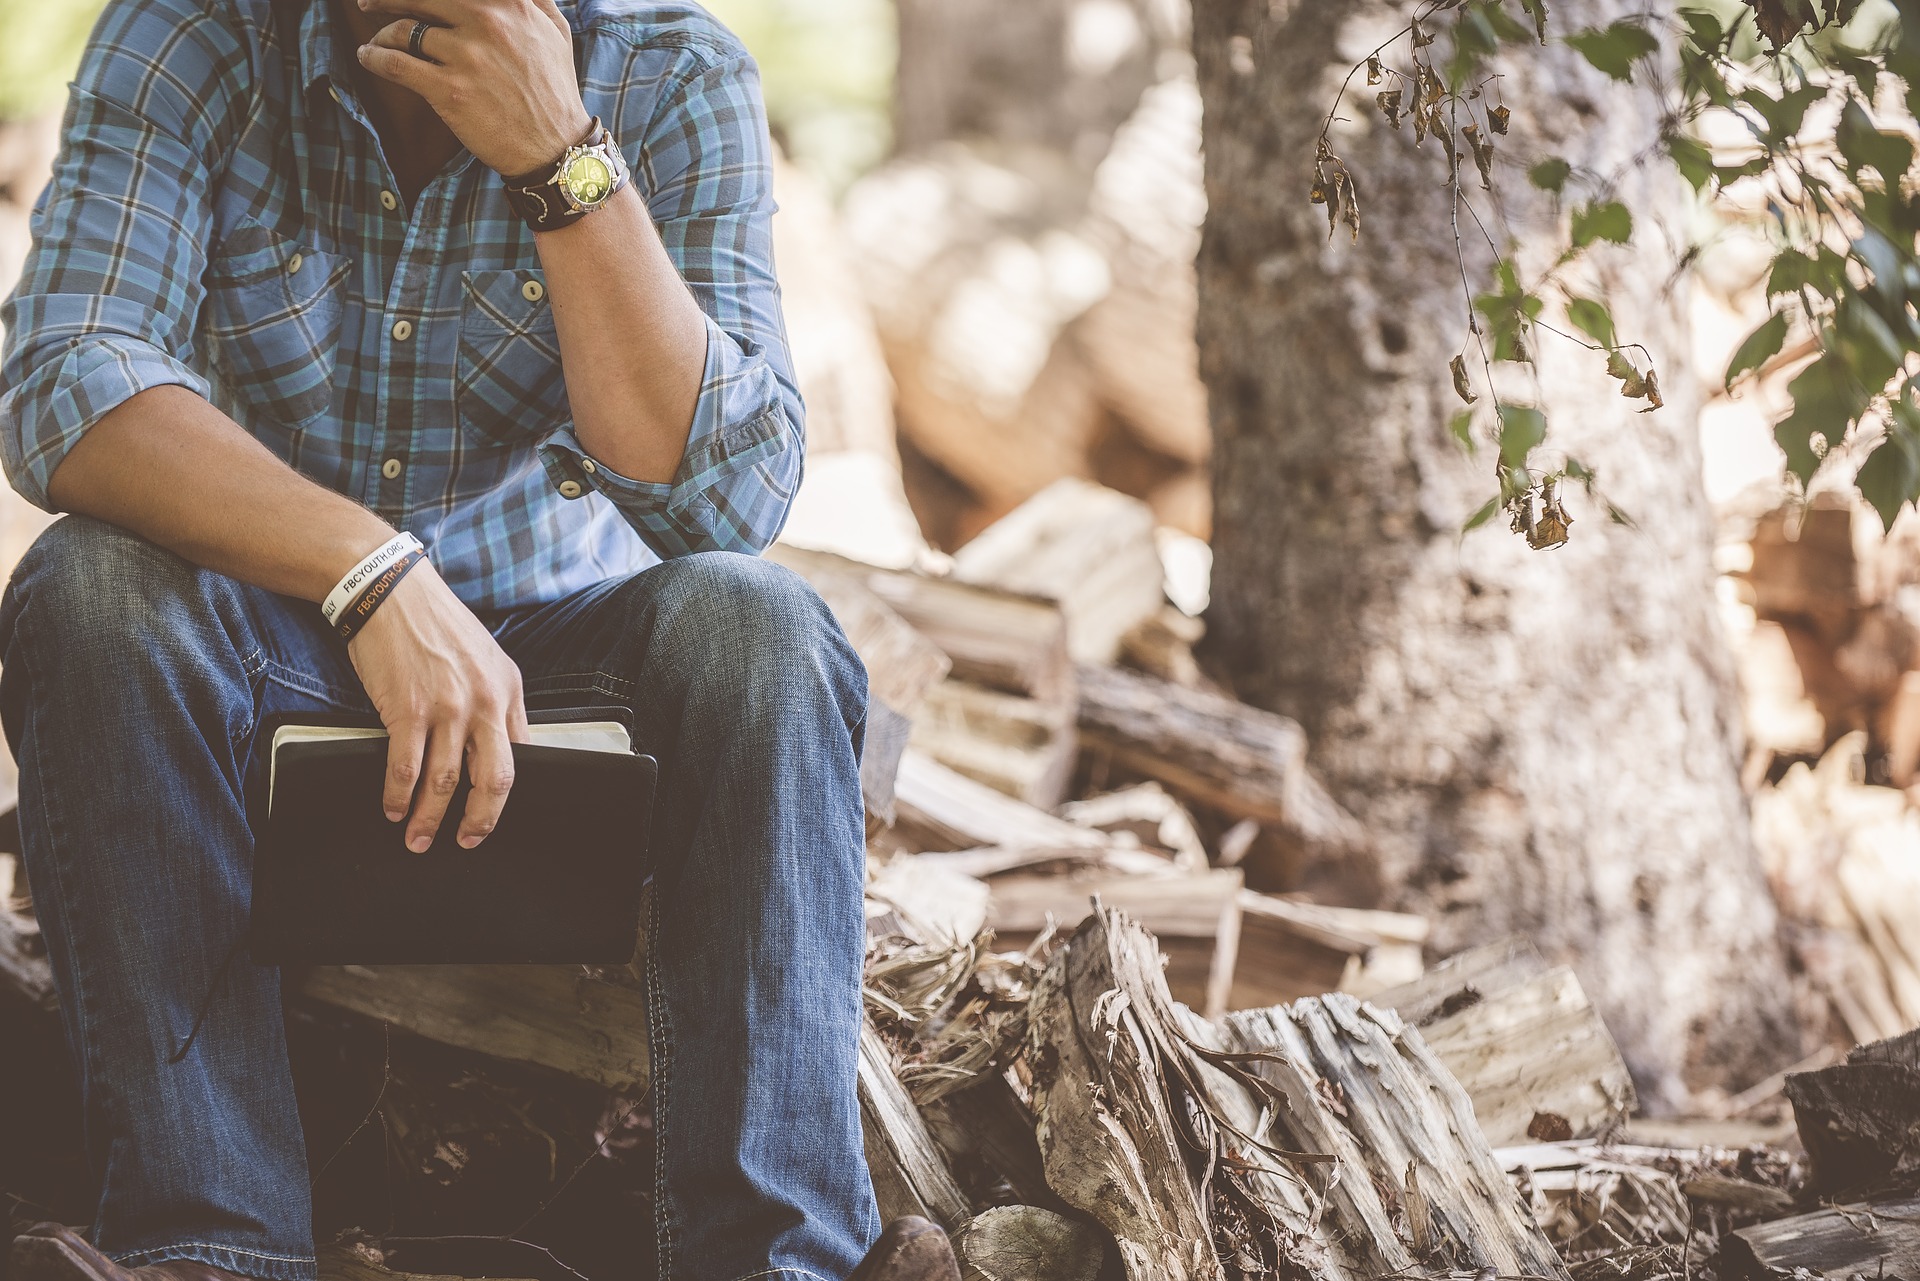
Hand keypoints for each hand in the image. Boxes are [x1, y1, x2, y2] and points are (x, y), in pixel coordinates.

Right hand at [346, 561, 529, 850]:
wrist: (389, 590)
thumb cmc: (435, 623)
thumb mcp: (486, 657)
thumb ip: (496, 699)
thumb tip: (500, 744)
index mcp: (509, 690)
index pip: (521, 756)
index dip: (507, 793)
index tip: (493, 814)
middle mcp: (484, 703)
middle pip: (493, 780)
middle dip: (479, 820)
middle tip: (467, 842)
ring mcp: (446, 709)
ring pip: (445, 783)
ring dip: (429, 818)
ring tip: (417, 837)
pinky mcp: (406, 710)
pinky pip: (405, 769)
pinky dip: (397, 796)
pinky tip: (392, 808)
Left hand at [355, 0, 593, 176]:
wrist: (554, 147)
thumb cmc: (555, 90)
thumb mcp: (555, 32)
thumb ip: (534, 0)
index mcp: (510, 5)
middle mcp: (487, 23)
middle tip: (370, 3)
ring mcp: (467, 56)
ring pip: (403, 30)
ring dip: (382, 35)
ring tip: (377, 42)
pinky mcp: (450, 91)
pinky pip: (397, 64)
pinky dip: (375, 58)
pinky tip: (368, 57)